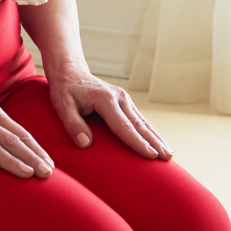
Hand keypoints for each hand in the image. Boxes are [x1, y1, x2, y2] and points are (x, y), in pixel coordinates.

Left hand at [48, 64, 172, 159]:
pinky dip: (151, 132)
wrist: (71, 72)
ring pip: (144, 122)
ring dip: (157, 138)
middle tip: (167, 158)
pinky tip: (159, 142)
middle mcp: (120, 98)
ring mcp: (125, 99)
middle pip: (139, 125)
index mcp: (105, 100)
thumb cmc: (65, 90)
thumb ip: (73, 124)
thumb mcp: (62, 105)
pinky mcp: (125, 102)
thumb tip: (86, 144)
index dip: (137, 142)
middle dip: (154, 142)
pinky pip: (140, 119)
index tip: (150, 155)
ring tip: (168, 154)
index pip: (124, 126)